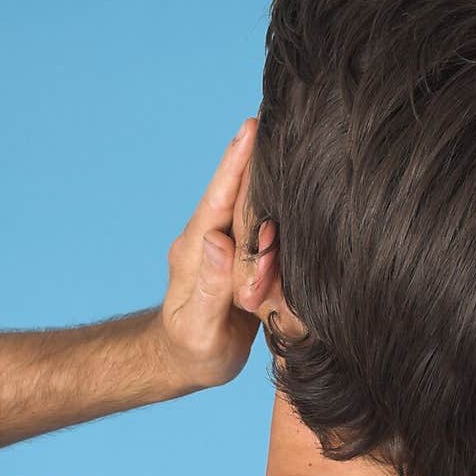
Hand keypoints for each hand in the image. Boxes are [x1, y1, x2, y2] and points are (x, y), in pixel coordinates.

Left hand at [156, 118, 261, 389]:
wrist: (184, 361)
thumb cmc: (194, 352)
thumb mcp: (200, 329)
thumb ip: (208, 287)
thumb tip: (216, 241)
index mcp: (197, 252)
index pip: (220, 200)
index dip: (237, 165)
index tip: (252, 128)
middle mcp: (210, 240)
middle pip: (237, 191)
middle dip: (256, 154)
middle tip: (278, 113)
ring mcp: (225, 247)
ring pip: (250, 205)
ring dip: (268, 171)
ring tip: (288, 135)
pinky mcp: (240, 258)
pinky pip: (260, 224)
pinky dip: (274, 199)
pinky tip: (292, 182)